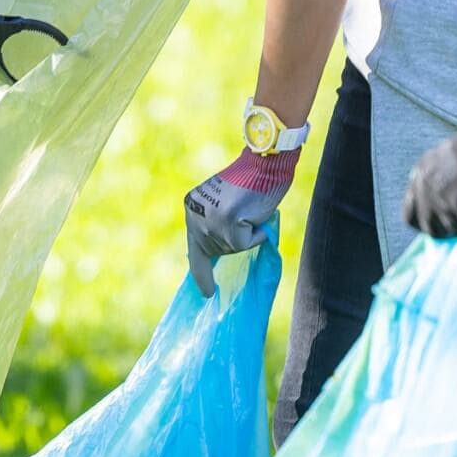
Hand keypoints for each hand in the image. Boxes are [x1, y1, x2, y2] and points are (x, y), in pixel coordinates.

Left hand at [184, 148, 299, 295]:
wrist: (265, 163)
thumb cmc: (251, 183)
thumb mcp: (223, 205)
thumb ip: (215, 226)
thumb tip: (218, 253)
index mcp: (191, 208)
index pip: (194, 249)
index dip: (202, 274)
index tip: (207, 293)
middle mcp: (195, 215)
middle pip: (217, 251)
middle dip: (235, 241)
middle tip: (245, 215)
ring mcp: (210, 219)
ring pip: (233, 248)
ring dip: (247, 234)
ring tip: (250, 210)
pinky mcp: (228, 222)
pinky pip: (246, 243)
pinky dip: (257, 233)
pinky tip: (255, 213)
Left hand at [402, 97, 456, 238]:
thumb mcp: (450, 162)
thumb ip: (441, 186)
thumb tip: (445, 215)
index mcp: (420, 173)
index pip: (410, 215)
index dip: (428, 224)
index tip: (444, 226)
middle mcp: (425, 186)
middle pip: (431, 228)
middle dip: (452, 230)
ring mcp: (442, 196)